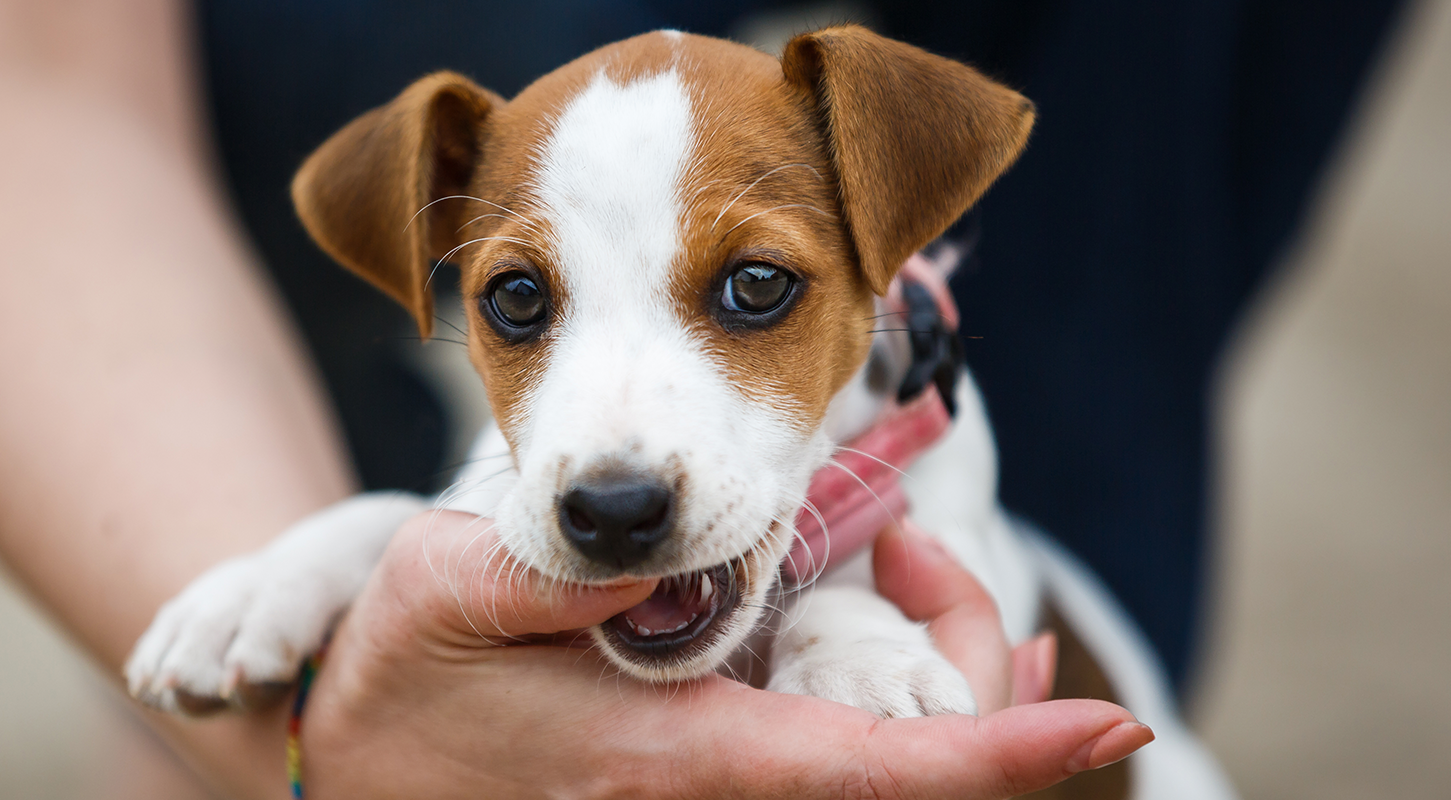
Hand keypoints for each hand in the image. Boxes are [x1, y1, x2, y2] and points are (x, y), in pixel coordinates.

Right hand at [300, 512, 1149, 798]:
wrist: (350, 768)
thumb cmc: (402, 678)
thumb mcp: (458, 588)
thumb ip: (574, 562)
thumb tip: (682, 534)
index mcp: (676, 758)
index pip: (877, 773)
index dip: (1003, 751)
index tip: (1100, 717)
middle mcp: (713, 798)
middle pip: (912, 778)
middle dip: (979, 671)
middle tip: (912, 538)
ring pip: (882, 776)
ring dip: (947, 685)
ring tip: (921, 565)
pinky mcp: (700, 787)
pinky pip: (838, 772)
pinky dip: (903, 713)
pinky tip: (892, 631)